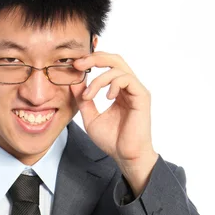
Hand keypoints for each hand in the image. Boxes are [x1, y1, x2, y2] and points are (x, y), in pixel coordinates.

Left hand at [70, 51, 155, 165]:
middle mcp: (128, 87)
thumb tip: (73, 83)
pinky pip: (126, 79)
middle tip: (78, 64)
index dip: (91, 62)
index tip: (74, 66)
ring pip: (118, 68)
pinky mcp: (142, 95)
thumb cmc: (112, 140)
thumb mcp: (90, 117)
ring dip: (98, 80)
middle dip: (95, 58)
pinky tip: (106, 98)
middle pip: (114, 59)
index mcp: (117, 91)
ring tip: (88, 96)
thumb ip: (83, 100)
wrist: (125, 155)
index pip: (106, 66)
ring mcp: (136, 90)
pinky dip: (112, 84)